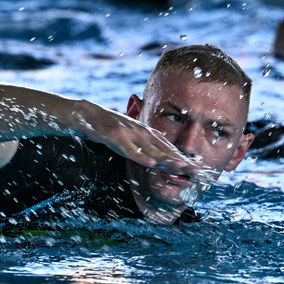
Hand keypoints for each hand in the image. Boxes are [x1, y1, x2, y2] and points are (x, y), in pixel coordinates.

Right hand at [71, 99, 202, 174]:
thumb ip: (143, 141)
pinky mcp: (116, 136)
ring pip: (150, 148)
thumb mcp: (129, 132)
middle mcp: (140, 131)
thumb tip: (157, 152)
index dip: (181, 157)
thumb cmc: (107, 125)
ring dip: (167, 158)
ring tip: (182, 167)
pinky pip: (130, 149)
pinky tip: (151, 163)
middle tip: (197, 170)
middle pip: (163, 148)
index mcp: (144, 131)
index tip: (195, 167)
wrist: (86, 114)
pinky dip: (141, 156)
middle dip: (181, 160)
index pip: (166, 146)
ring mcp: (128, 133)